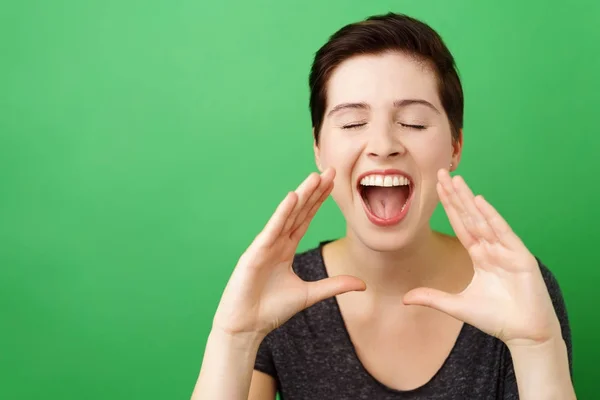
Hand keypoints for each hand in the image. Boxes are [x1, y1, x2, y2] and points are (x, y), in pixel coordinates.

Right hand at [212, 168, 365, 337]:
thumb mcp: (310, 294)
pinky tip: (291, 198)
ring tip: (315, 177)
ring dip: (301, 196)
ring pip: (287, 216)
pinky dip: (281, 214)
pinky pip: (271, 230)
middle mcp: (275, 243)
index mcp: (285, 250)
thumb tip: (362, 283)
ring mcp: (264, 246)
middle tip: (330, 171)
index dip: (319, 201)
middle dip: (314, 192)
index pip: (306, 219)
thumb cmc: (271, 310)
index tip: (333, 184)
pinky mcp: (254, 254)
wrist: (247, 326)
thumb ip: (334, 285)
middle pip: (299, 212)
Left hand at [403, 169, 561, 346]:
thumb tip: (405, 298)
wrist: (524, 334)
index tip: (437, 187)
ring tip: (456, 179)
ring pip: (483, 220)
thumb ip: (432, 298)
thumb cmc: (496, 319)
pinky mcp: (520, 257)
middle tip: (441, 172)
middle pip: (469, 216)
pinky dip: (492, 217)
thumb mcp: (457, 306)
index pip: (460, 224)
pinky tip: (480, 202)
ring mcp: (506, 250)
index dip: (448, 206)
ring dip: (469, 200)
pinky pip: (503, 233)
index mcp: (479, 255)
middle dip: (455, 195)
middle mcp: (492, 248)